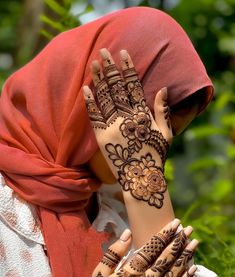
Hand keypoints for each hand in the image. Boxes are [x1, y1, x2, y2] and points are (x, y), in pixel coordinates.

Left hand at [83, 48, 172, 208]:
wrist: (141, 177)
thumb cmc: (155, 155)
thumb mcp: (165, 132)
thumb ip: (162, 111)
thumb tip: (163, 89)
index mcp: (142, 113)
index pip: (133, 85)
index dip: (128, 68)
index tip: (122, 53)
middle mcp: (126, 116)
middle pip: (116, 87)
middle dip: (109, 67)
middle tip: (103, 51)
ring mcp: (113, 125)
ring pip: (104, 97)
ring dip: (98, 79)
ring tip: (93, 63)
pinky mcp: (101, 136)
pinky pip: (93, 116)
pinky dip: (89, 102)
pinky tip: (84, 89)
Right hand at [89, 219, 197, 276]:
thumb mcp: (100, 274)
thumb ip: (114, 253)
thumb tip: (127, 233)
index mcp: (131, 272)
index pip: (152, 248)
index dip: (165, 234)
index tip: (175, 223)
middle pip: (167, 258)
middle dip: (179, 241)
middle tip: (188, 229)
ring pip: (175, 271)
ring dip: (185, 256)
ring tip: (194, 243)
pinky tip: (192, 267)